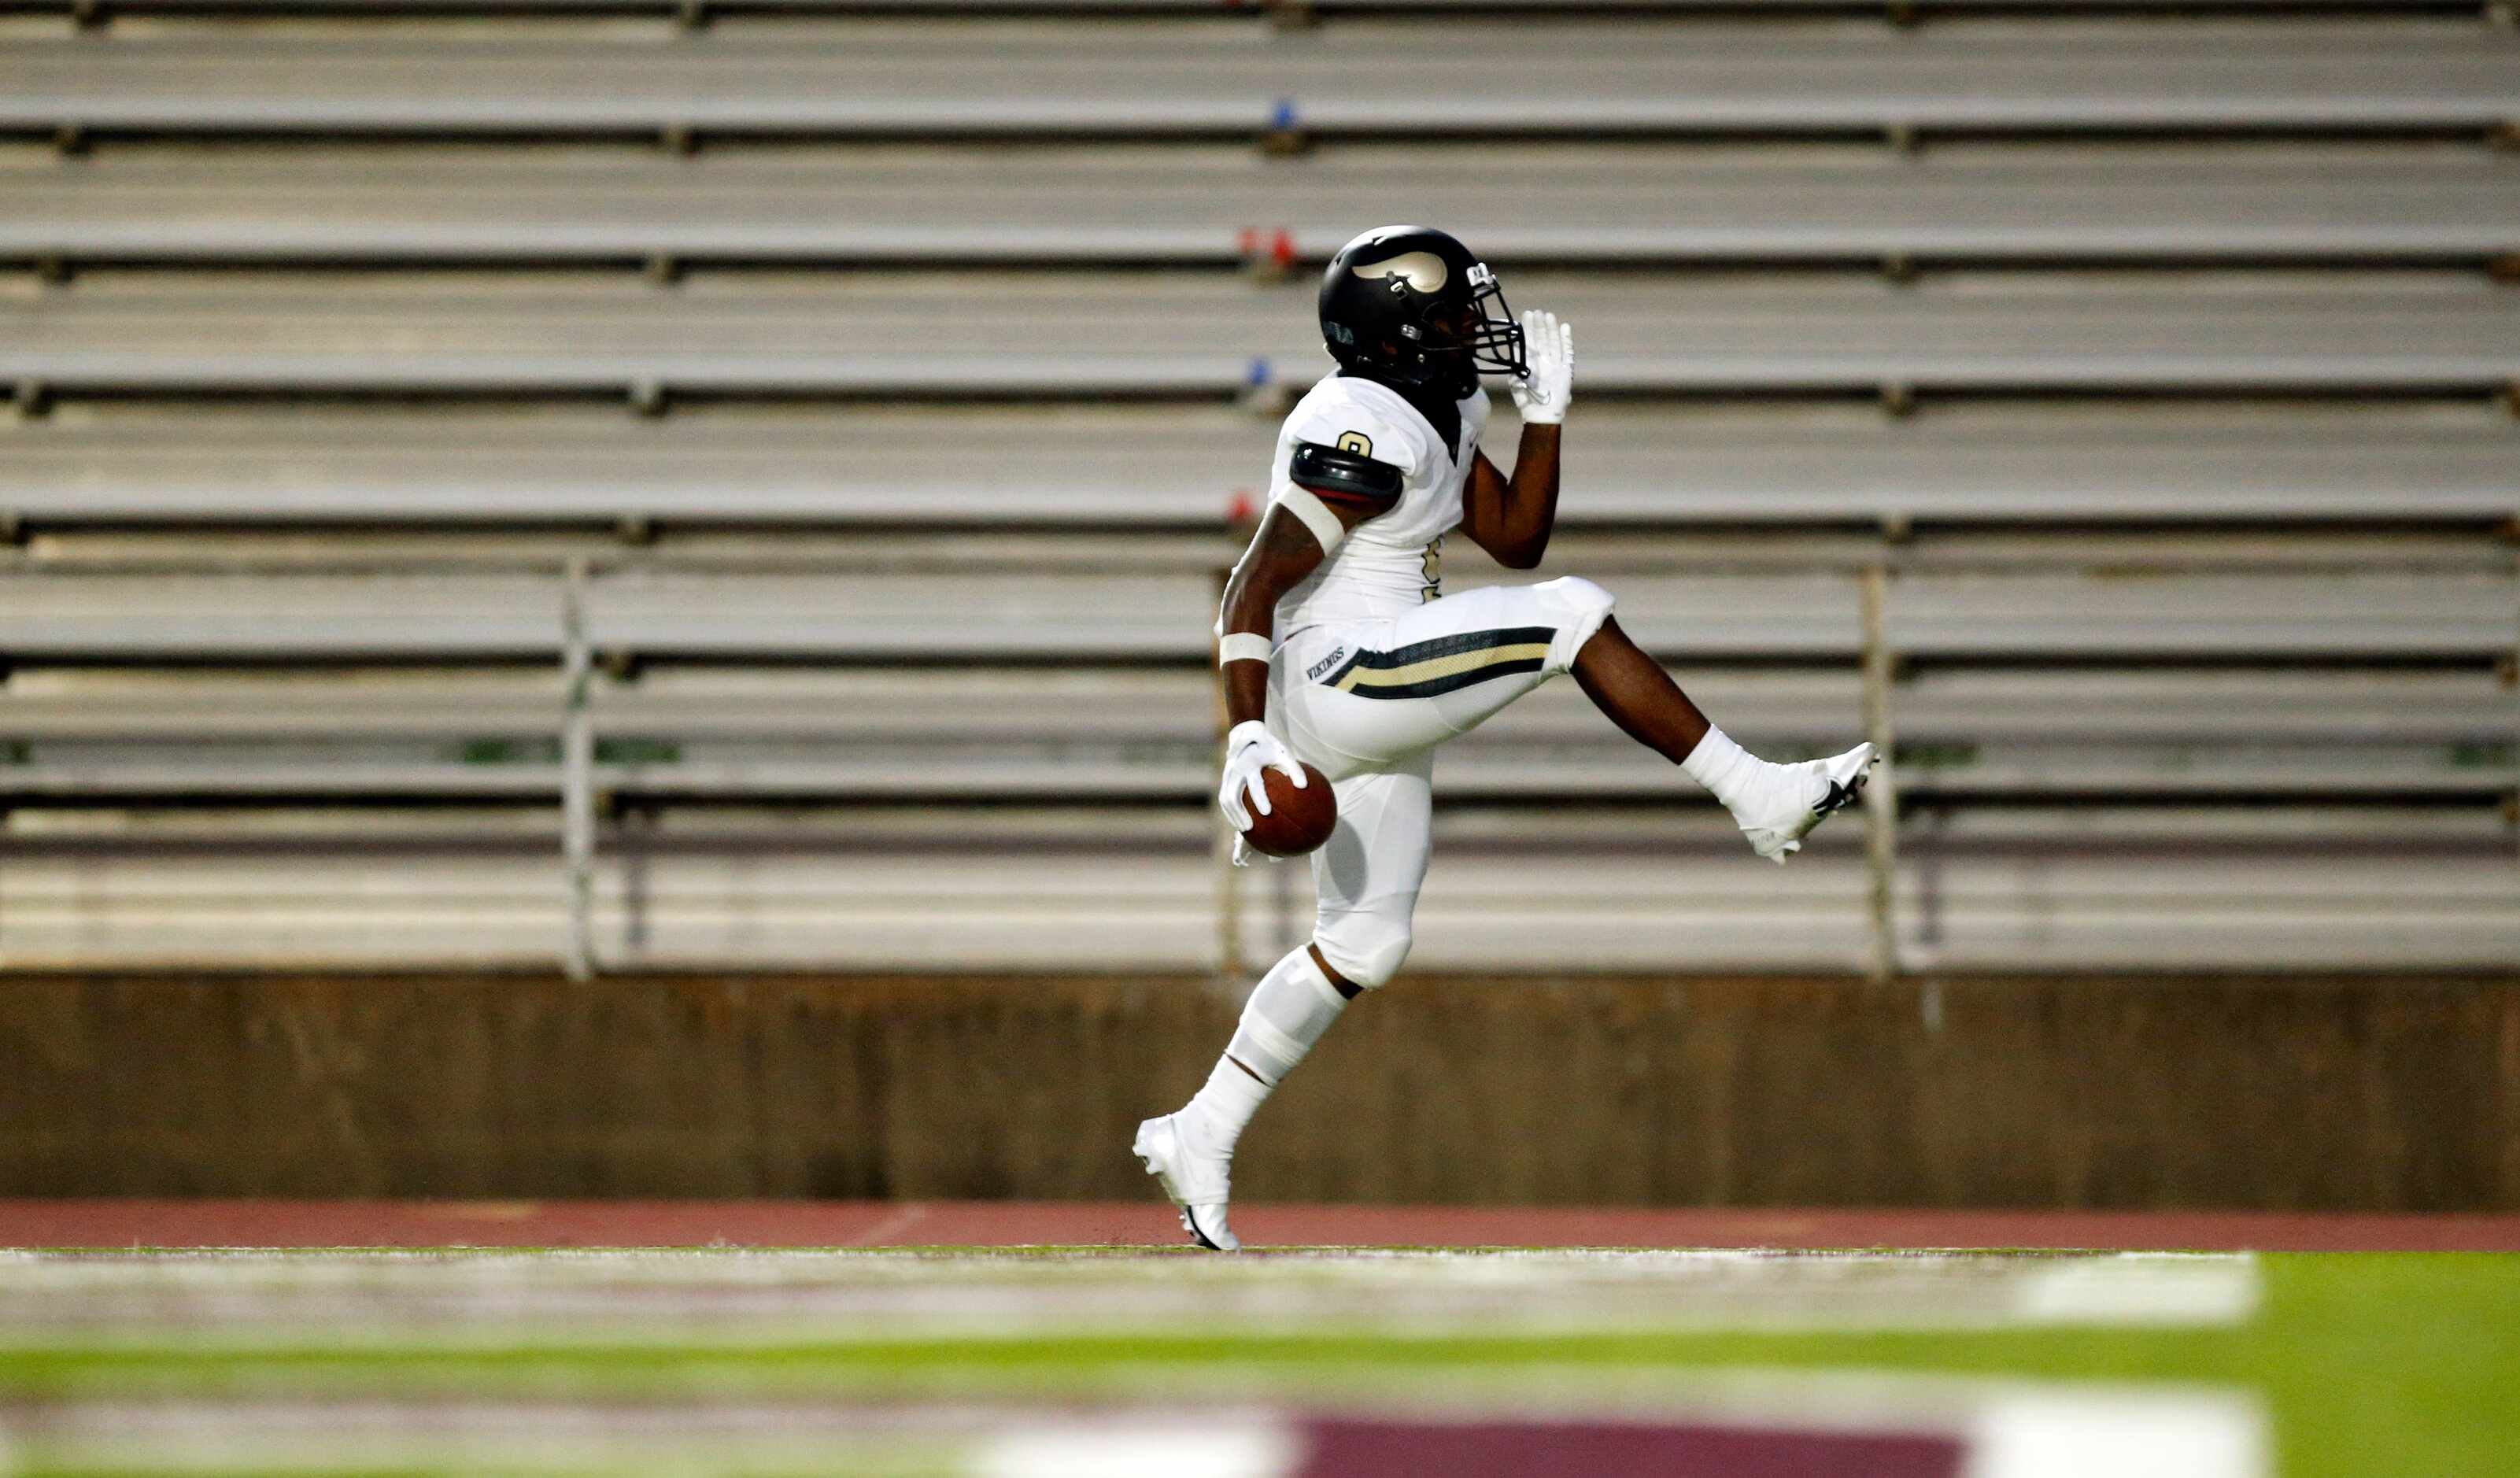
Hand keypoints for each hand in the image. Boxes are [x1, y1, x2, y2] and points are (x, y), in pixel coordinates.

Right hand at [1218, 719, 1305, 832]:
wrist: (1247, 733)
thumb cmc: (1270, 746)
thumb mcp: (1284, 753)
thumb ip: (1294, 769)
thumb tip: (1304, 787)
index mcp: (1250, 763)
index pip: (1254, 783)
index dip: (1260, 798)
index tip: (1267, 812)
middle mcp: (1235, 770)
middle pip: (1232, 795)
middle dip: (1239, 813)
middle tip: (1250, 828)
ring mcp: (1227, 775)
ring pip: (1225, 799)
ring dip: (1233, 815)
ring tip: (1243, 830)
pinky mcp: (1225, 779)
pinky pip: (1224, 798)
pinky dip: (1230, 811)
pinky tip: (1240, 822)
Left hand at [1508, 309, 1571, 424]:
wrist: (1542, 413)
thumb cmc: (1527, 399)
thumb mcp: (1517, 379)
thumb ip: (1516, 363)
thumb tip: (1514, 347)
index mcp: (1529, 363)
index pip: (1529, 341)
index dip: (1528, 328)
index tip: (1527, 315)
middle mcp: (1542, 361)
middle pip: (1542, 338)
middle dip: (1539, 325)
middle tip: (1538, 312)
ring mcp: (1555, 364)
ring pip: (1553, 342)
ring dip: (1551, 329)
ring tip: (1549, 316)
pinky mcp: (1566, 369)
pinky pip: (1567, 351)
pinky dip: (1566, 340)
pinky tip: (1564, 327)